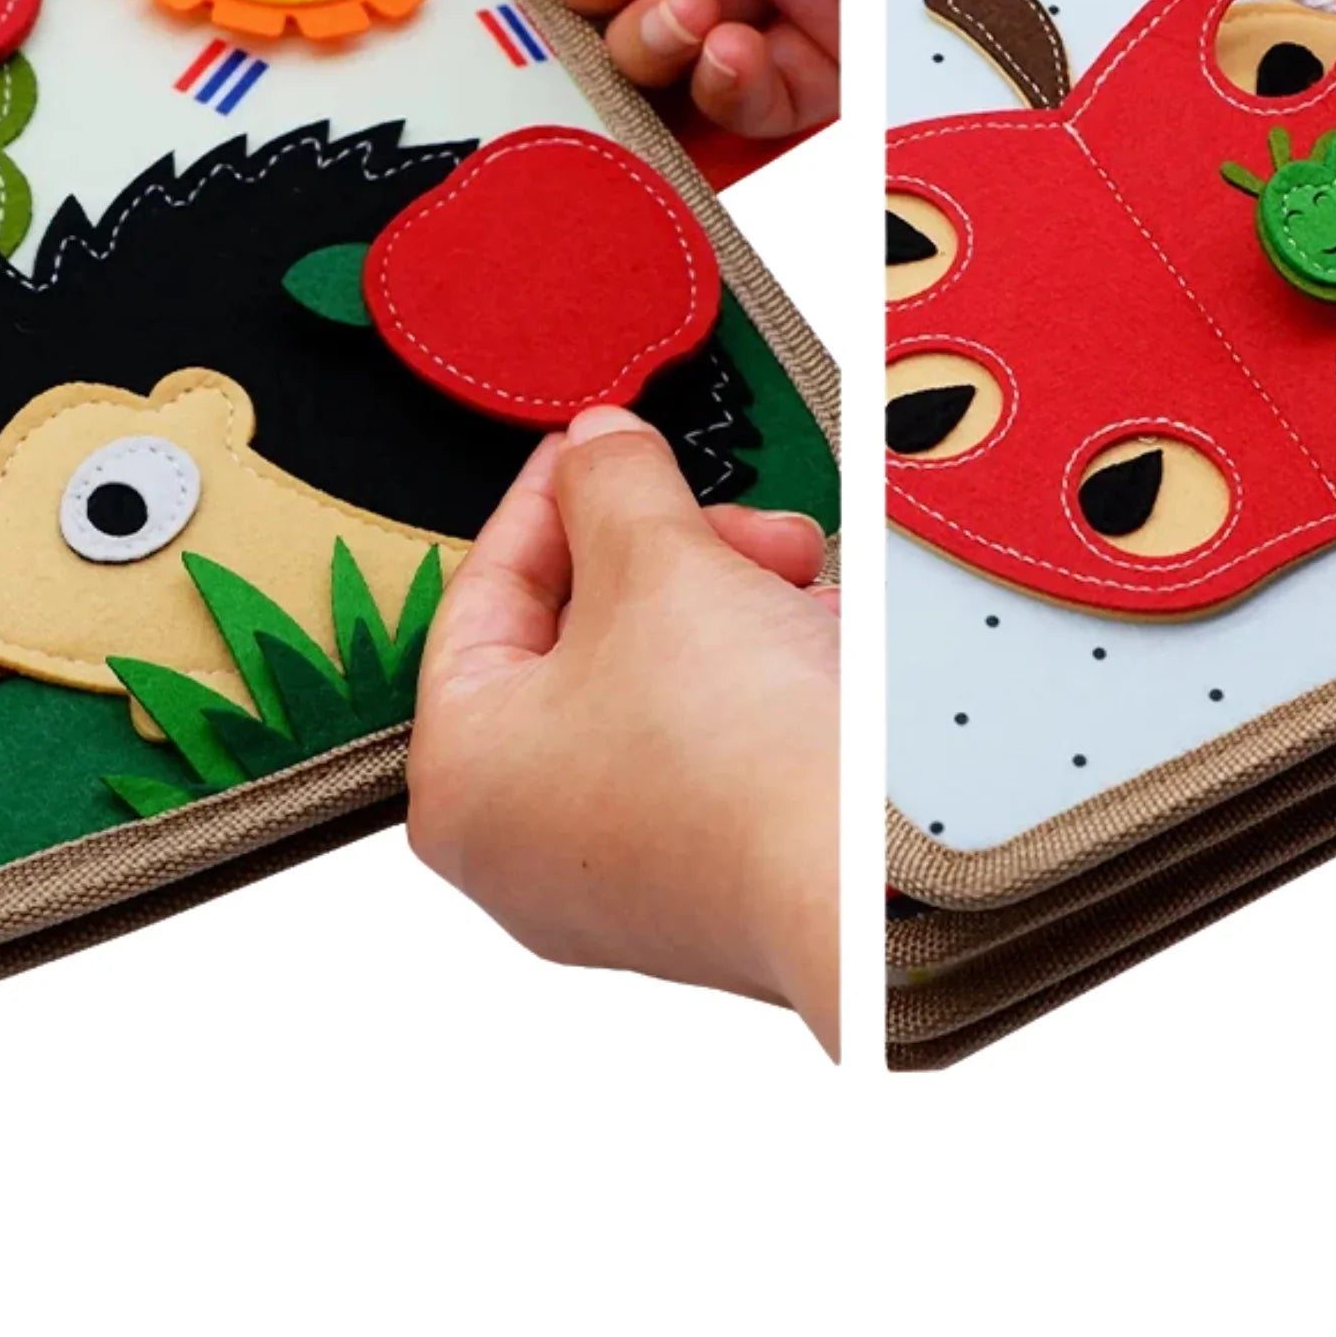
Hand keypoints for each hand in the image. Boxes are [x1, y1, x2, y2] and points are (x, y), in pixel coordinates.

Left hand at [405, 406, 839, 1057]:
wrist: (873, 886)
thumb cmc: (739, 756)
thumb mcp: (661, 564)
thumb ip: (612, 484)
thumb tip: (596, 446)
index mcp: (461, 777)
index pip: (483, 597)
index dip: (549, 500)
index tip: (596, 447)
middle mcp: (520, 850)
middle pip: (582, 643)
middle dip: (677, 560)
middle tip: (747, 528)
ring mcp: (616, 882)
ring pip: (657, 693)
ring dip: (735, 613)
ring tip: (803, 586)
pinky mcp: (708, 890)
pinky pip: (713, 756)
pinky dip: (761, 689)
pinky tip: (821, 648)